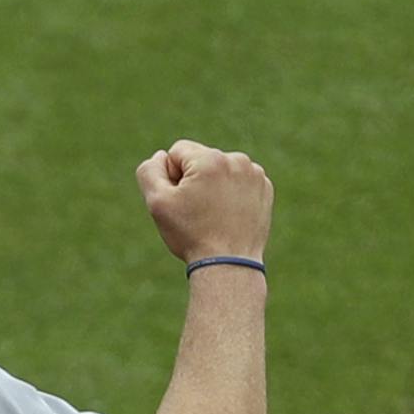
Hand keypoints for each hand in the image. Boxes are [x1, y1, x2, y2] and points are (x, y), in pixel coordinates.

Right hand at [136, 139, 273, 263]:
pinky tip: (227, 214)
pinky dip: (231, 193)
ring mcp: (254, 173)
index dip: (171, 176)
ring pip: (221, 169)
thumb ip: (149, 171)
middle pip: (200, 159)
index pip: (177, 151)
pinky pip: (239, 181)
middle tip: (194, 210)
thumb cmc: (190, 233)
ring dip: (212, 185)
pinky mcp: (264, 187)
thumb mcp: (157, 202)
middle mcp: (236, 159)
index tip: (179, 200)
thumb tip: (161, 156)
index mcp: (209, 159)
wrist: (229, 262)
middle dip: (193, 179)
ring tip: (212, 213)